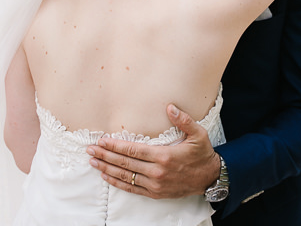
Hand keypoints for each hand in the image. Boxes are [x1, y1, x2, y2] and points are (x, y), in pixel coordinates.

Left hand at [86, 104, 218, 198]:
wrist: (210, 178)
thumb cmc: (202, 154)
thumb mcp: (198, 134)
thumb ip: (183, 120)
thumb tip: (170, 107)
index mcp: (163, 156)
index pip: (133, 150)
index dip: (115, 145)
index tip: (102, 140)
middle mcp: (156, 172)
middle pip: (125, 163)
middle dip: (105, 155)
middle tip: (90, 150)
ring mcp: (155, 185)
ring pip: (125, 176)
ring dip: (107, 168)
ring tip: (93, 162)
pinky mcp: (155, 193)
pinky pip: (132, 188)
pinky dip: (117, 182)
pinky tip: (107, 176)